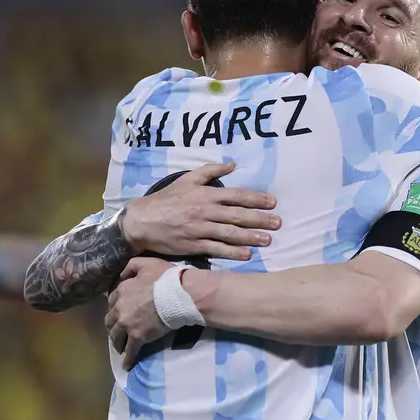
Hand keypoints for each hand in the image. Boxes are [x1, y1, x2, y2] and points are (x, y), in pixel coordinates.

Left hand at [105, 257, 174, 369]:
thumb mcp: (147, 263)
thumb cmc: (166, 278)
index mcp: (122, 290)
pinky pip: (130, 351)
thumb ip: (131, 267)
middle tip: (117, 331)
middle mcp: (120, 308)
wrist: (180, 294)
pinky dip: (128, 359)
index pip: (112, 301)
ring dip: (116, 342)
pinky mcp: (137, 337)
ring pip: (115, 337)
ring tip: (120, 347)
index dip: (115, 307)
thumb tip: (122, 275)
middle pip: (110, 321)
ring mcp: (127, 324)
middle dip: (112, 326)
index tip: (119, 312)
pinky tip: (127, 365)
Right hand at [121, 162, 281, 260]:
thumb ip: (210, 171)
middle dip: (259, 219)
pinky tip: (247, 254)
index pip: (236, 195)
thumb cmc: (166, 199)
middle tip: (277, 223)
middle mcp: (204, 211)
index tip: (272, 203)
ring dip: (250, 236)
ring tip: (268, 240)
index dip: (255, 199)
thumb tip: (232, 165)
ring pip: (229, 233)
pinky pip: (216, 249)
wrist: (142, 221)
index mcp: (205, 194)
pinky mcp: (193, 245)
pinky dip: (232, 252)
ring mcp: (199, 229)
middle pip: (237, 215)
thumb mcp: (186, 179)